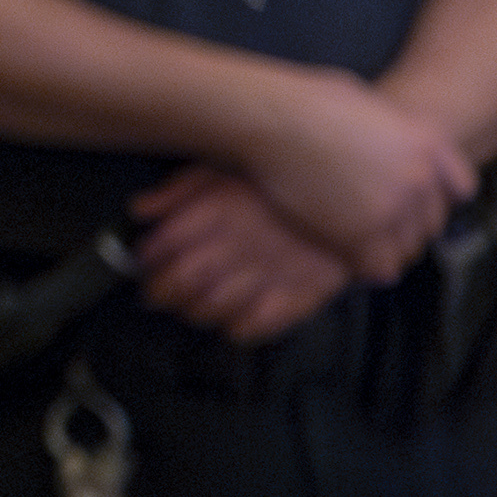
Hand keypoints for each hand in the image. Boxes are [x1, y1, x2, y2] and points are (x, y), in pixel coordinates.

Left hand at [129, 165, 353, 344]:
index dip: (146, 260)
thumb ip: (179, 189)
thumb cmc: (282, 176)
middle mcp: (240, 243)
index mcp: (218, 209)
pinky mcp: (303, 293)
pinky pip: (260, 323)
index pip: (166, 244)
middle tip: (154, 296)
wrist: (357, 189)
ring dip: (191, 312)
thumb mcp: (224, 166)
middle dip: (160, 293)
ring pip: (215, 306)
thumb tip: (139, 210)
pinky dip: (236, 330)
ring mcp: (271, 271)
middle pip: (183, 281)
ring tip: (186, 309)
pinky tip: (227, 325)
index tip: (141, 265)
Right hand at [231, 71, 472, 282]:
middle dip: (406, 225)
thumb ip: (395, 134)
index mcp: (429, 142)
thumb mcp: (371, 103)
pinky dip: (367, 265)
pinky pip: (382, 268)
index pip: (462, 189)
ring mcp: (392, 209)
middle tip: (374, 222)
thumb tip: (388, 148)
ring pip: (408, 248)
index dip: (436, 198)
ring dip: (387, 246)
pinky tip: (347, 252)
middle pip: (432, 223)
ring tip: (357, 238)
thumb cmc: (307, 101)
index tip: (414, 201)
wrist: (271, 119)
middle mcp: (420, 178)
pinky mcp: (361, 234)